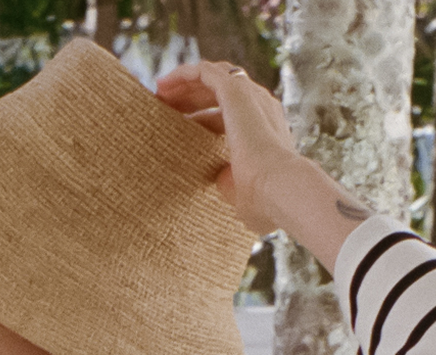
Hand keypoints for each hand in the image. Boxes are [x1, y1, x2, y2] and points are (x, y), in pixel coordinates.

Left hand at [156, 59, 372, 270]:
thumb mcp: (243, 192)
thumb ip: (232, 182)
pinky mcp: (236, 92)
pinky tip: (164, 83)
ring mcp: (249, 96)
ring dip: (185, 81)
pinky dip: (184, 73)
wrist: (276, 188)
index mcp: (263, 127)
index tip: (176, 127)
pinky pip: (205, 72)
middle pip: (219, 91)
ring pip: (212, 77)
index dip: (201, 117)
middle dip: (190, 96)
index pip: (228, 113)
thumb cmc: (263, 201)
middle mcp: (259, 106)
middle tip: (162, 105)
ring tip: (159, 90)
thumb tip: (223, 180)